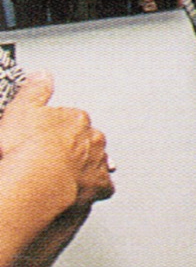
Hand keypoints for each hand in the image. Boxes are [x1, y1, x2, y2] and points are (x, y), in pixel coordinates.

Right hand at [0, 74, 113, 211]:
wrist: (35, 183)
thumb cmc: (26, 148)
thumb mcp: (21, 110)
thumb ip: (35, 91)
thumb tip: (43, 76)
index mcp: (77, 119)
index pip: (71, 119)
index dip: (55, 130)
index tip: (43, 137)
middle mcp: (93, 140)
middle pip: (86, 140)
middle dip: (73, 147)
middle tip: (51, 157)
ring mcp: (98, 163)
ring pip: (97, 161)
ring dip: (85, 165)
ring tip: (64, 174)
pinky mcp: (98, 186)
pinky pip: (103, 186)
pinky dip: (94, 188)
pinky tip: (82, 190)